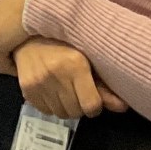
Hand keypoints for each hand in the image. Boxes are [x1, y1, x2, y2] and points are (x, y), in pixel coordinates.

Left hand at [0, 0, 36, 72]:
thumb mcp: (29, 3)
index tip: (14, 47)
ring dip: (4, 62)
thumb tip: (31, 18)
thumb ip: (24, 12)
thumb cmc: (39, 0)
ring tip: (18, 66)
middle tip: (14, 59)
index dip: (2, 40)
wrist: (37, 0)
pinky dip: (9, 68)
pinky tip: (20, 69)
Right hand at [11, 39, 127, 119]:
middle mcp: (55, 74)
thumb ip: (105, 85)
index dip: (95, 106)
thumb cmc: (65, 44)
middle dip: (80, 106)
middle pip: (76, 112)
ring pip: (61, 114)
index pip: (91, 106)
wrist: (29, 35)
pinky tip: (52, 90)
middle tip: (78, 91)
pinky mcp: (26, 90)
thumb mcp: (88, 59)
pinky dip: (52, 105)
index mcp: (75, 64)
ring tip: (65, 89)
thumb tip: (124, 107)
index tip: (93, 97)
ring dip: (66, 106)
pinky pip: (46, 112)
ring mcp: (38, 83)